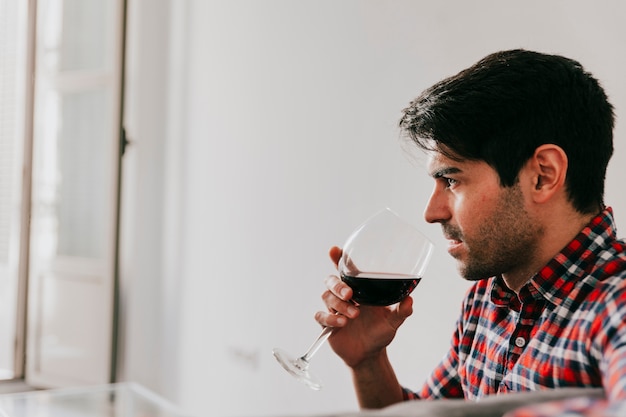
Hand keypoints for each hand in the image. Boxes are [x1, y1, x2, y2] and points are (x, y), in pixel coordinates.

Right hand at [314, 246, 413, 368]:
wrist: (369, 355)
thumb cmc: (380, 332)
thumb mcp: (393, 321)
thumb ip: (402, 311)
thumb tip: (410, 299)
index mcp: (358, 289)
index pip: (345, 269)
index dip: (338, 258)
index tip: (334, 250)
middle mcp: (344, 296)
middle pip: (331, 280)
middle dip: (338, 285)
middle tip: (350, 295)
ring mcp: (334, 309)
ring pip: (326, 296)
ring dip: (339, 305)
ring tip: (353, 315)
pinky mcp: (327, 324)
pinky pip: (320, 316)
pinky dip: (329, 318)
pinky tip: (341, 324)